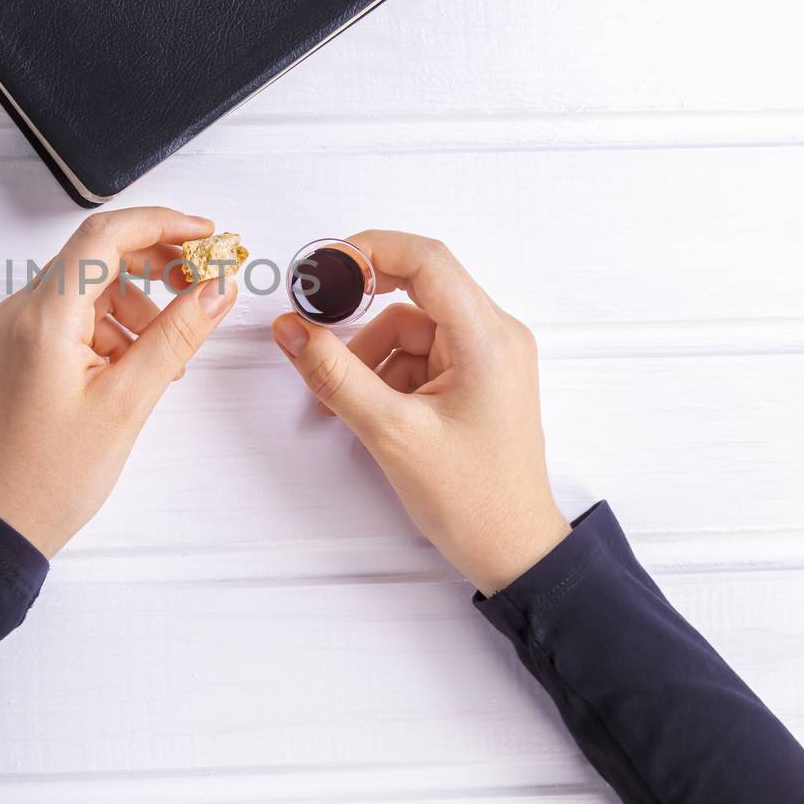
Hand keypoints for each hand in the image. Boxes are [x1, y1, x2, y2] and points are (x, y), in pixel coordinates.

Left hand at [0, 207, 238, 557]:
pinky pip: (79, 315)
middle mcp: (23, 310)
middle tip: (204, 285)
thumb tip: (218, 288)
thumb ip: (177, 335)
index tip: (208, 236)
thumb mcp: (129, 401)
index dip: (162, 225)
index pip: (105, 236)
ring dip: (140, 305)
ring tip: (168, 356)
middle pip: (100, 255)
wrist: (3, 520)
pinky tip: (139, 368)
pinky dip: (117, 328)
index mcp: (43, 316)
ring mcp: (21, 328)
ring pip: (94, 287)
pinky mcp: (25, 347)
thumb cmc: (52, 473)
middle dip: (157, 263)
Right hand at [271, 231, 568, 594]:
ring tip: (348, 401)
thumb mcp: (390, 433)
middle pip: (414, 290)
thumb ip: (334, 374)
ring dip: (368, 354)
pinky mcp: (474, 377)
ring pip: (409, 325)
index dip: (369, 251)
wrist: (512, 551)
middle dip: (359, 313)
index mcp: (488, 339)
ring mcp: (486, 356)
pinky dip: (385, 373)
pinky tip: (371, 409)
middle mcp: (494, 336)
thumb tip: (291, 329)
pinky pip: (418, 352)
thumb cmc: (473, 500)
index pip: (427, 259)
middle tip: (315, 327)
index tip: (322, 267)